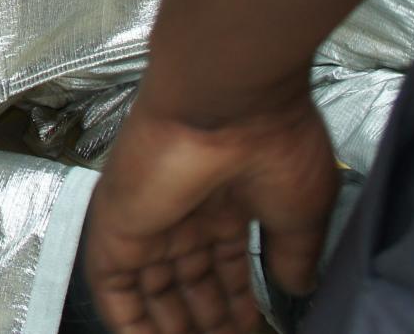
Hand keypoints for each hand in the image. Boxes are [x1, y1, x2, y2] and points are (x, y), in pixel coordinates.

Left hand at [84, 89, 337, 332]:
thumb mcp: (300, 211)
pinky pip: (112, 283)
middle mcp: (183, 206)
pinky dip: (128, 319)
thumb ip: (293, 255)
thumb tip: (297, 288)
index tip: (253, 326)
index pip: (223, 260)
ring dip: (169, 326)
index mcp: (226, 197)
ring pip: (149, 285)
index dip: (236, 298)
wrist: (226, 102)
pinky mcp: (116, 224)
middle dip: (205, 316)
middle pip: (186, 276)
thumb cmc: (273, 142)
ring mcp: (148, 214)